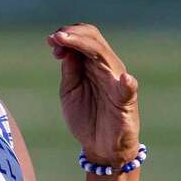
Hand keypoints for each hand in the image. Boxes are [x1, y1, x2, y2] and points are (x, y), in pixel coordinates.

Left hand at [47, 23, 139, 166]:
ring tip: (67, 41)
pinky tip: (124, 80)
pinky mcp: (126, 102)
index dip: (67, 35)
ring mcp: (117, 83)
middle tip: (55, 39)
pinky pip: (129, 90)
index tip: (50, 41)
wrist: (101, 146)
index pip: (84, 38)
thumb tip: (62, 47)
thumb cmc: (86, 116)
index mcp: (93, 64)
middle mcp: (107, 68)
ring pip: (105, 56)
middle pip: (94, 39)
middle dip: (72, 35)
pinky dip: (127, 84)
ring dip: (84, 46)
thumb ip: (69, 70)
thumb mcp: (70, 90)